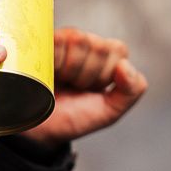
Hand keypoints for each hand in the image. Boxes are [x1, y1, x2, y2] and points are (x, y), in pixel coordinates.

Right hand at [20, 28, 147, 146]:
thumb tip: (124, 66)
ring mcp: (62, 39)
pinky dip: (53, 62)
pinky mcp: (41, 41)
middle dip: (87, 75)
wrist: (39, 130)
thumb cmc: (72, 118)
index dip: (105, 74)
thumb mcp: (109, 112)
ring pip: (78, 40)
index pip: (118, 50)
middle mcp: (86, 43)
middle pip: (99, 46)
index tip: (91, 90)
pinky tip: (46, 73)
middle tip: (73, 87)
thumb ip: (131, 91)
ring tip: (60, 81)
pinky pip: (56, 41)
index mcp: (106, 57)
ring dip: (69, 69)